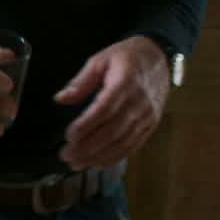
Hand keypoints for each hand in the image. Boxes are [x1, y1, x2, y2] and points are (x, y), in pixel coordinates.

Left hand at [54, 36, 169, 169]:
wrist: (159, 57)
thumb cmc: (127, 57)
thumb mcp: (101, 60)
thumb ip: (81, 81)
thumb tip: (60, 99)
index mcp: (125, 82)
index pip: (104, 109)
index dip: (87, 125)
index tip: (69, 136)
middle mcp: (138, 102)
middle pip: (112, 131)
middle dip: (88, 147)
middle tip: (66, 155)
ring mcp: (147, 116)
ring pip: (122, 143)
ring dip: (98, 156)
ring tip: (77, 163)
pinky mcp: (151, 125)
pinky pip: (133, 146)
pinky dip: (114, 157)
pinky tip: (97, 162)